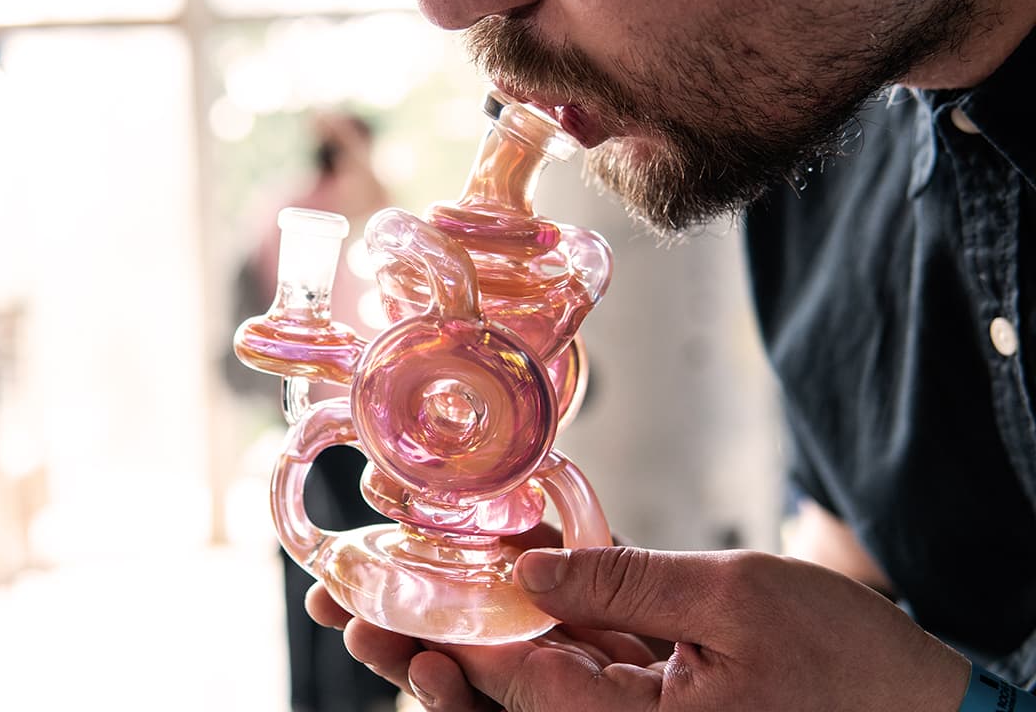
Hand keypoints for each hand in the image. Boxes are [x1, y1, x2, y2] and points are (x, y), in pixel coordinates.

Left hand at [311, 546, 971, 710]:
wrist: (921, 707)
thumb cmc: (846, 662)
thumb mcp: (733, 601)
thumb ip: (622, 584)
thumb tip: (525, 570)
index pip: (506, 687)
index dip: (429, 644)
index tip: (365, 612)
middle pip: (496, 695)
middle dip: (420, 652)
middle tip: (348, 616)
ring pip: (529, 677)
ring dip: (468, 633)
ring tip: (397, 594)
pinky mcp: (653, 696)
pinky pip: (582, 661)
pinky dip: (542, 618)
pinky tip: (505, 571)